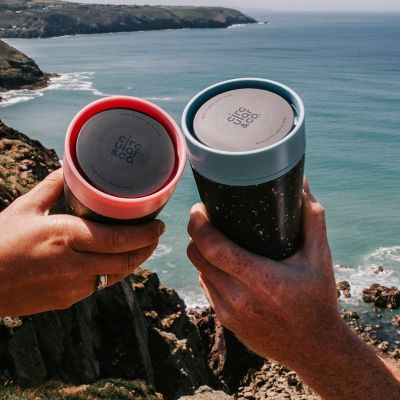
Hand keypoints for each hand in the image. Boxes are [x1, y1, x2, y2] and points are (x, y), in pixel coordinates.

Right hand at [0, 168, 163, 316]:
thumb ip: (52, 185)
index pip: (120, 239)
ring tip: (141, 247)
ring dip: (133, 262)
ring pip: (116, 275)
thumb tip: (69, 167)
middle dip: (147, 248)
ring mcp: (72, 287)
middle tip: (156, 235)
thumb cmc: (0, 242)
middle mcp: (75, 265)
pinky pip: (99, 286)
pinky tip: (112, 262)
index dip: (146, 234)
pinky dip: (112, 273)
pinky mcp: (67, 300)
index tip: (159, 225)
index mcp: (67, 237)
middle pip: (126, 260)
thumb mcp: (25, 207)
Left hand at [187, 178, 338, 366]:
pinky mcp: (226, 322)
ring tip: (215, 238)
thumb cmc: (319, 300)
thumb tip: (301, 184)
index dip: (199, 224)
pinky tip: (223, 264)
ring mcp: (229, 314)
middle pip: (197, 257)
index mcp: (262, 281)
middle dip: (196, 234)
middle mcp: (240, 300)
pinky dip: (208, 271)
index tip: (199, 208)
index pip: (213, 248)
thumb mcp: (320, 257)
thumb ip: (311, 218)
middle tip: (206, 218)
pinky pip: (206, 288)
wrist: (316, 349)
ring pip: (198, 272)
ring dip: (201, 252)